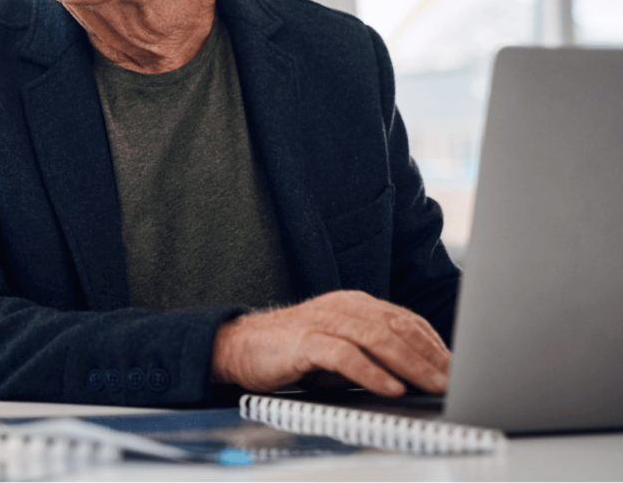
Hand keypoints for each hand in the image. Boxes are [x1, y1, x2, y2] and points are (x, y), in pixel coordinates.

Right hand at [210, 290, 450, 395]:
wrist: (236, 346)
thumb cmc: (290, 351)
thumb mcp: (339, 348)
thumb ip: (371, 353)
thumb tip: (416, 376)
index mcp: (353, 304)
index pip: (405, 319)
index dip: (434, 343)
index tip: (456, 367)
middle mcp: (341, 307)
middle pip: (397, 327)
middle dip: (430, 356)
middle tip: (453, 380)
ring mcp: (322, 321)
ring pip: (377, 337)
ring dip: (410, 364)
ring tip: (431, 385)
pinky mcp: (303, 341)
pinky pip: (344, 355)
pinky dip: (371, 372)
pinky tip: (390, 388)